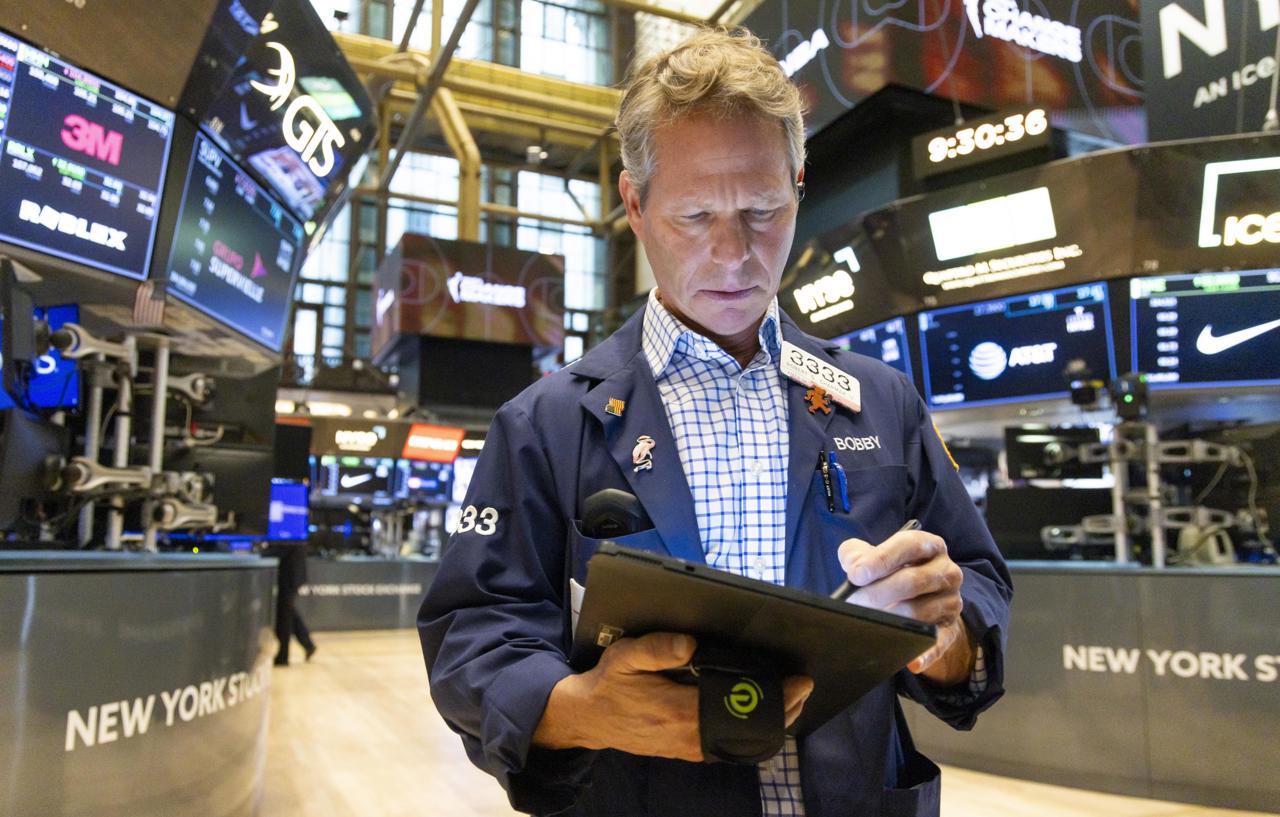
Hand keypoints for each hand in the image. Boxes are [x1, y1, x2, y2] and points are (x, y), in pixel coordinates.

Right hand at [532, 632, 813, 759]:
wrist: (588, 718)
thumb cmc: (609, 683)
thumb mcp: (625, 656)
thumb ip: (657, 648)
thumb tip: (691, 642)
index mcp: (679, 711)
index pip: (739, 707)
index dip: (773, 697)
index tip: (798, 682)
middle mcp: (689, 736)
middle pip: (748, 728)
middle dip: (781, 709)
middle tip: (804, 688)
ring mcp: (689, 747)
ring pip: (741, 739)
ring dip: (769, 721)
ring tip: (791, 700)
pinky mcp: (687, 750)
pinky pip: (728, 744)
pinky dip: (750, 731)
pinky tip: (762, 715)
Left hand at [837, 528, 972, 685]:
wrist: (921, 596)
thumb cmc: (891, 571)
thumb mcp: (874, 555)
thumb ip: (858, 554)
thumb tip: (854, 568)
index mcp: (929, 546)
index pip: (908, 546)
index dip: (880, 560)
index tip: (856, 575)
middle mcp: (947, 571)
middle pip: (912, 581)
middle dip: (878, 593)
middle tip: (852, 604)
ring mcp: (952, 600)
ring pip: (920, 612)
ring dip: (890, 619)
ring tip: (865, 623)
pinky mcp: (951, 628)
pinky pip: (939, 642)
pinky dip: (926, 653)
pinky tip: (911, 662)